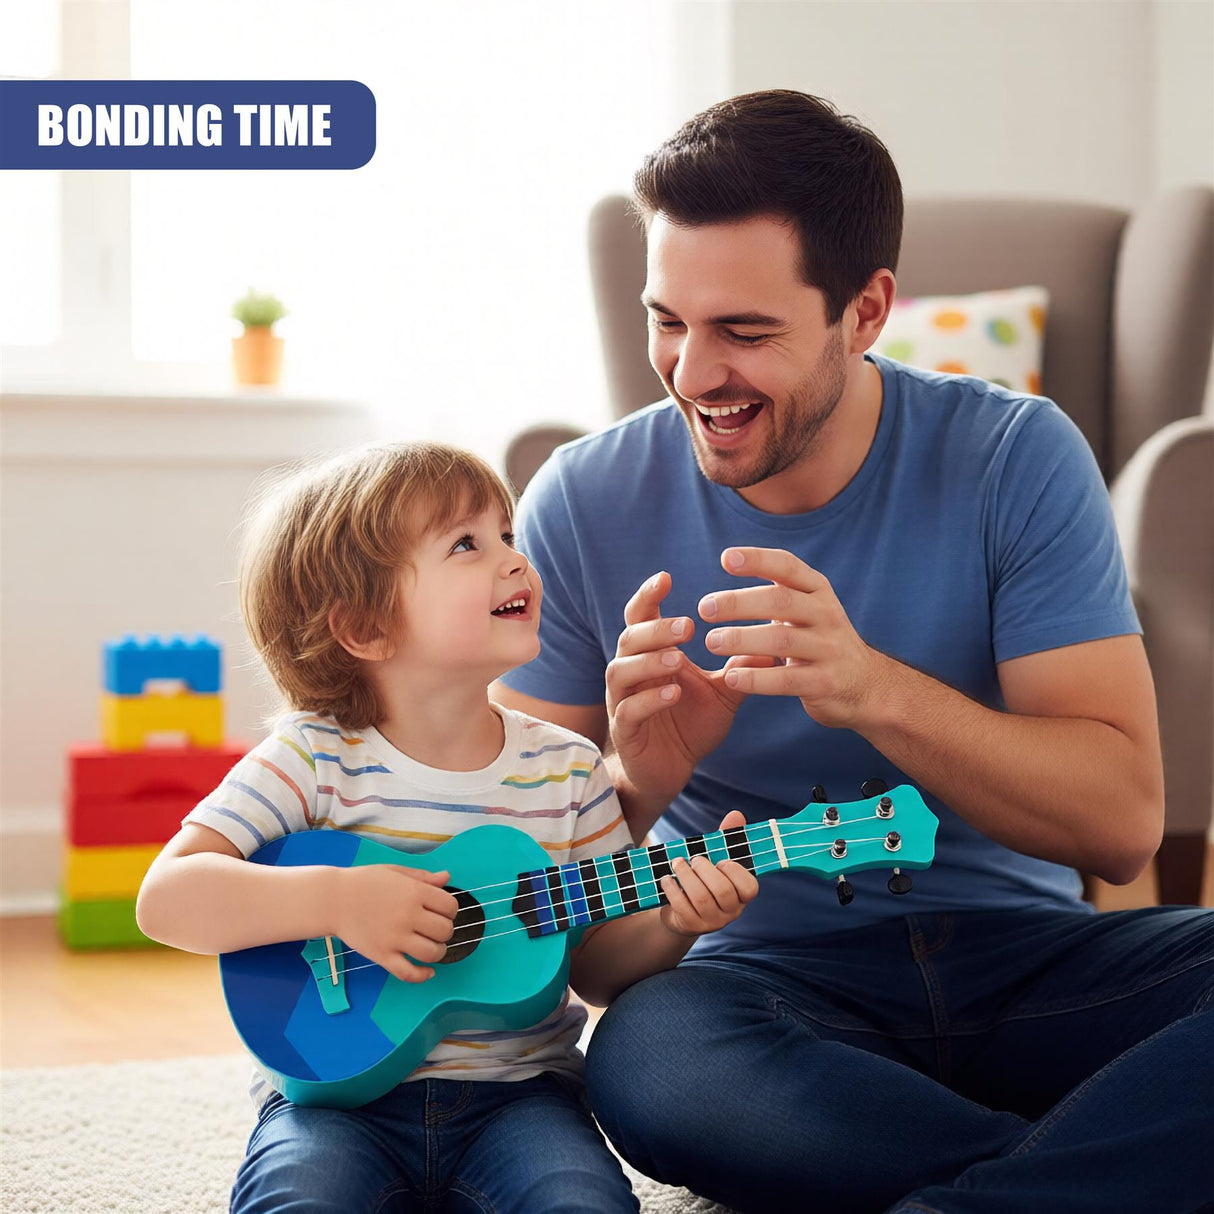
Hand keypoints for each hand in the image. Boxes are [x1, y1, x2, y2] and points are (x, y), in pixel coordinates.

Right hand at [331, 865, 457, 983]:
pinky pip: (408, 973)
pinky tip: (428, 972)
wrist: (333, 899)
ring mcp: (394, 938)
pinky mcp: (381, 955)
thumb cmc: (365, 882)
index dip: (450, 910)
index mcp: (414, 892)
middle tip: (435, 929)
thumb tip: (447, 877)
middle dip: (445, 931)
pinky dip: (422, 976)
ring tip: (433, 947)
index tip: (442, 912)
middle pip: (444, 931)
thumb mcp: (396, 872)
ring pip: (432, 953)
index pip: (450, 907)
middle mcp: (407, 915)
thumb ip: (423, 877)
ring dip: (439, 952)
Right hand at [606, 570, 777, 803]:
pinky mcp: (625, 730)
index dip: (648, 596)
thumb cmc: (691, 724)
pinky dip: (650, 699)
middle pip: (629, 638)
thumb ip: (743, 667)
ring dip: (649, 661)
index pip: (641, 617)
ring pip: (621, 670)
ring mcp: (622, 700)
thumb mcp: (723, 692)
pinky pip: (629, 710)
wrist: (670, 770)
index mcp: (651, 655)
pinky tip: (674, 693)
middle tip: (686, 625)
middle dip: (655, 629)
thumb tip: (777, 639)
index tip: (666, 577)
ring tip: (678, 657)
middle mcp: (631, 672)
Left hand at [659, 811, 759, 936]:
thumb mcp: (715, 859)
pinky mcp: (691, 926)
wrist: (680, 910)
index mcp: (742, 894)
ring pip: (702, 900)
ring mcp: (712, 922)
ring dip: (686, 877)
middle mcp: (731, 912)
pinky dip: (673, 890)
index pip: (750, 887)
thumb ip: (726, 838)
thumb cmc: (703, 879)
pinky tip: (667, 879)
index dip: (736, 872)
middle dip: (706, 871)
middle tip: (695, 859)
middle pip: (723, 892)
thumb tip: (736, 814)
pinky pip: (682, 908)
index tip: (721, 860)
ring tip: (677, 863)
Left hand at [700, 547, 891, 729]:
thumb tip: (728, 558)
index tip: (725, 558)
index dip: (758, 560)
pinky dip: (757, 679)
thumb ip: (776, 589)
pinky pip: (787, 680)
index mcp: (818, 590)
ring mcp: (829, 649)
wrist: (864, 684)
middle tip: (705, 608)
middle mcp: (827, 614)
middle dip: (739, 603)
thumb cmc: (818, 640)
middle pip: (781, 601)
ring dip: (741, 639)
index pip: (788, 566)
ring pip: (782, 640)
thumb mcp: (806, 608)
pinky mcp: (826, 682)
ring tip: (710, 642)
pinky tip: (731, 678)